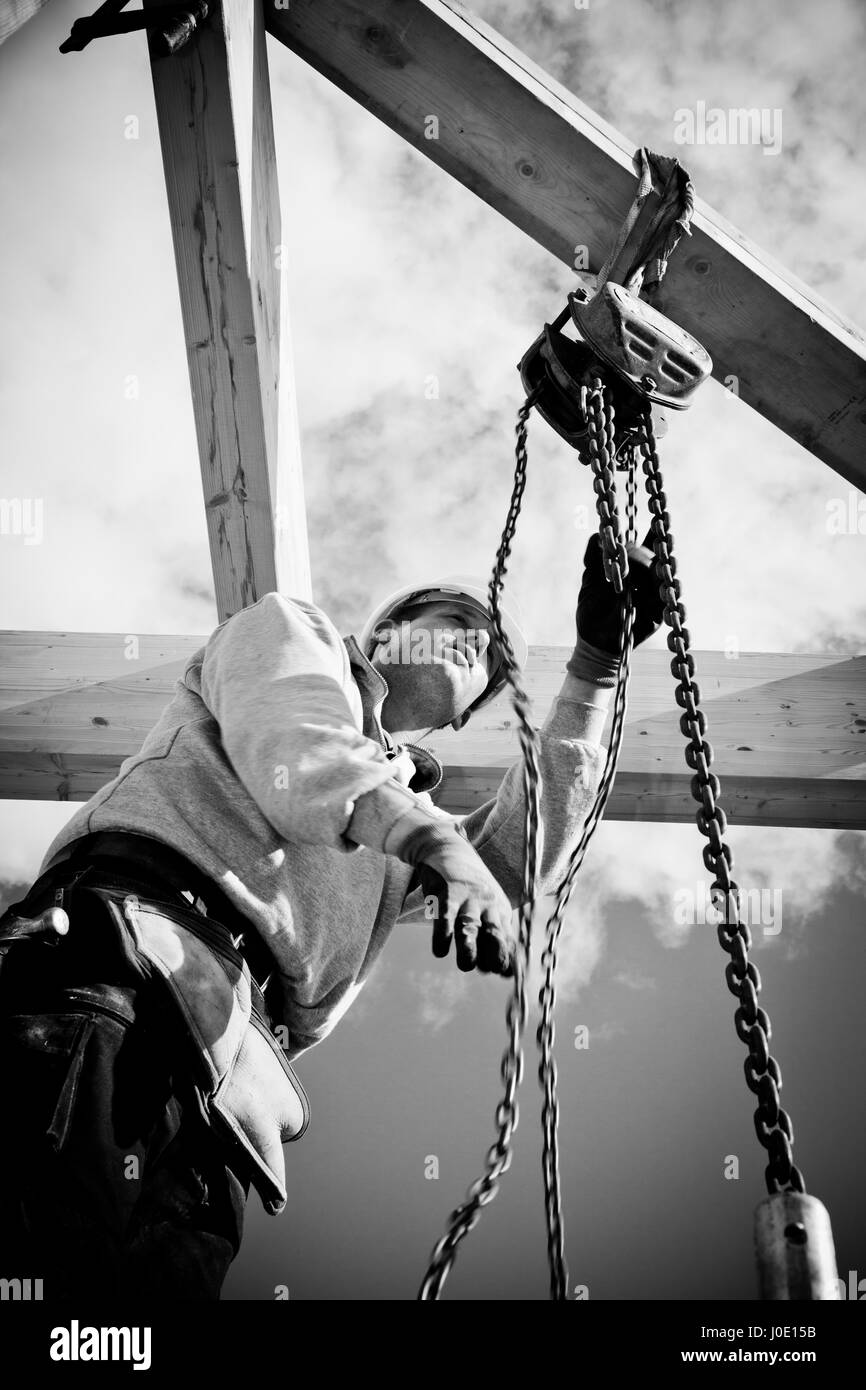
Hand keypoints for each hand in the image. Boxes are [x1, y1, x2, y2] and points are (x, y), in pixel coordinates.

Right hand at [398, 823, 514, 974]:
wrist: (445, 844)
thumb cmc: (467, 884)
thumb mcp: (488, 905)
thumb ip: (495, 935)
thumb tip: (506, 973)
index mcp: (500, 908)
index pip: (508, 937)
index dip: (508, 958)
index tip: (504, 974)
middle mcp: (487, 903)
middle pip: (494, 931)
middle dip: (494, 953)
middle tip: (487, 970)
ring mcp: (466, 897)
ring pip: (470, 926)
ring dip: (469, 947)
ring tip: (466, 965)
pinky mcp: (445, 892)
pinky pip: (444, 916)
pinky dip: (442, 936)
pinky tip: (439, 951)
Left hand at [576, 526, 665, 653]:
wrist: (595, 641)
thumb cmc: (591, 610)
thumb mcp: (590, 581)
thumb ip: (594, 557)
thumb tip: (596, 534)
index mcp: (633, 567)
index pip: (648, 544)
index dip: (656, 531)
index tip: (658, 518)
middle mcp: (648, 578)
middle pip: (659, 556)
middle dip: (653, 549)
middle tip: (643, 547)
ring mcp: (656, 594)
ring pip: (665, 573)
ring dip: (660, 566)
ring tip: (652, 562)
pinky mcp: (659, 612)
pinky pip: (668, 596)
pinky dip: (664, 588)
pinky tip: (659, 583)